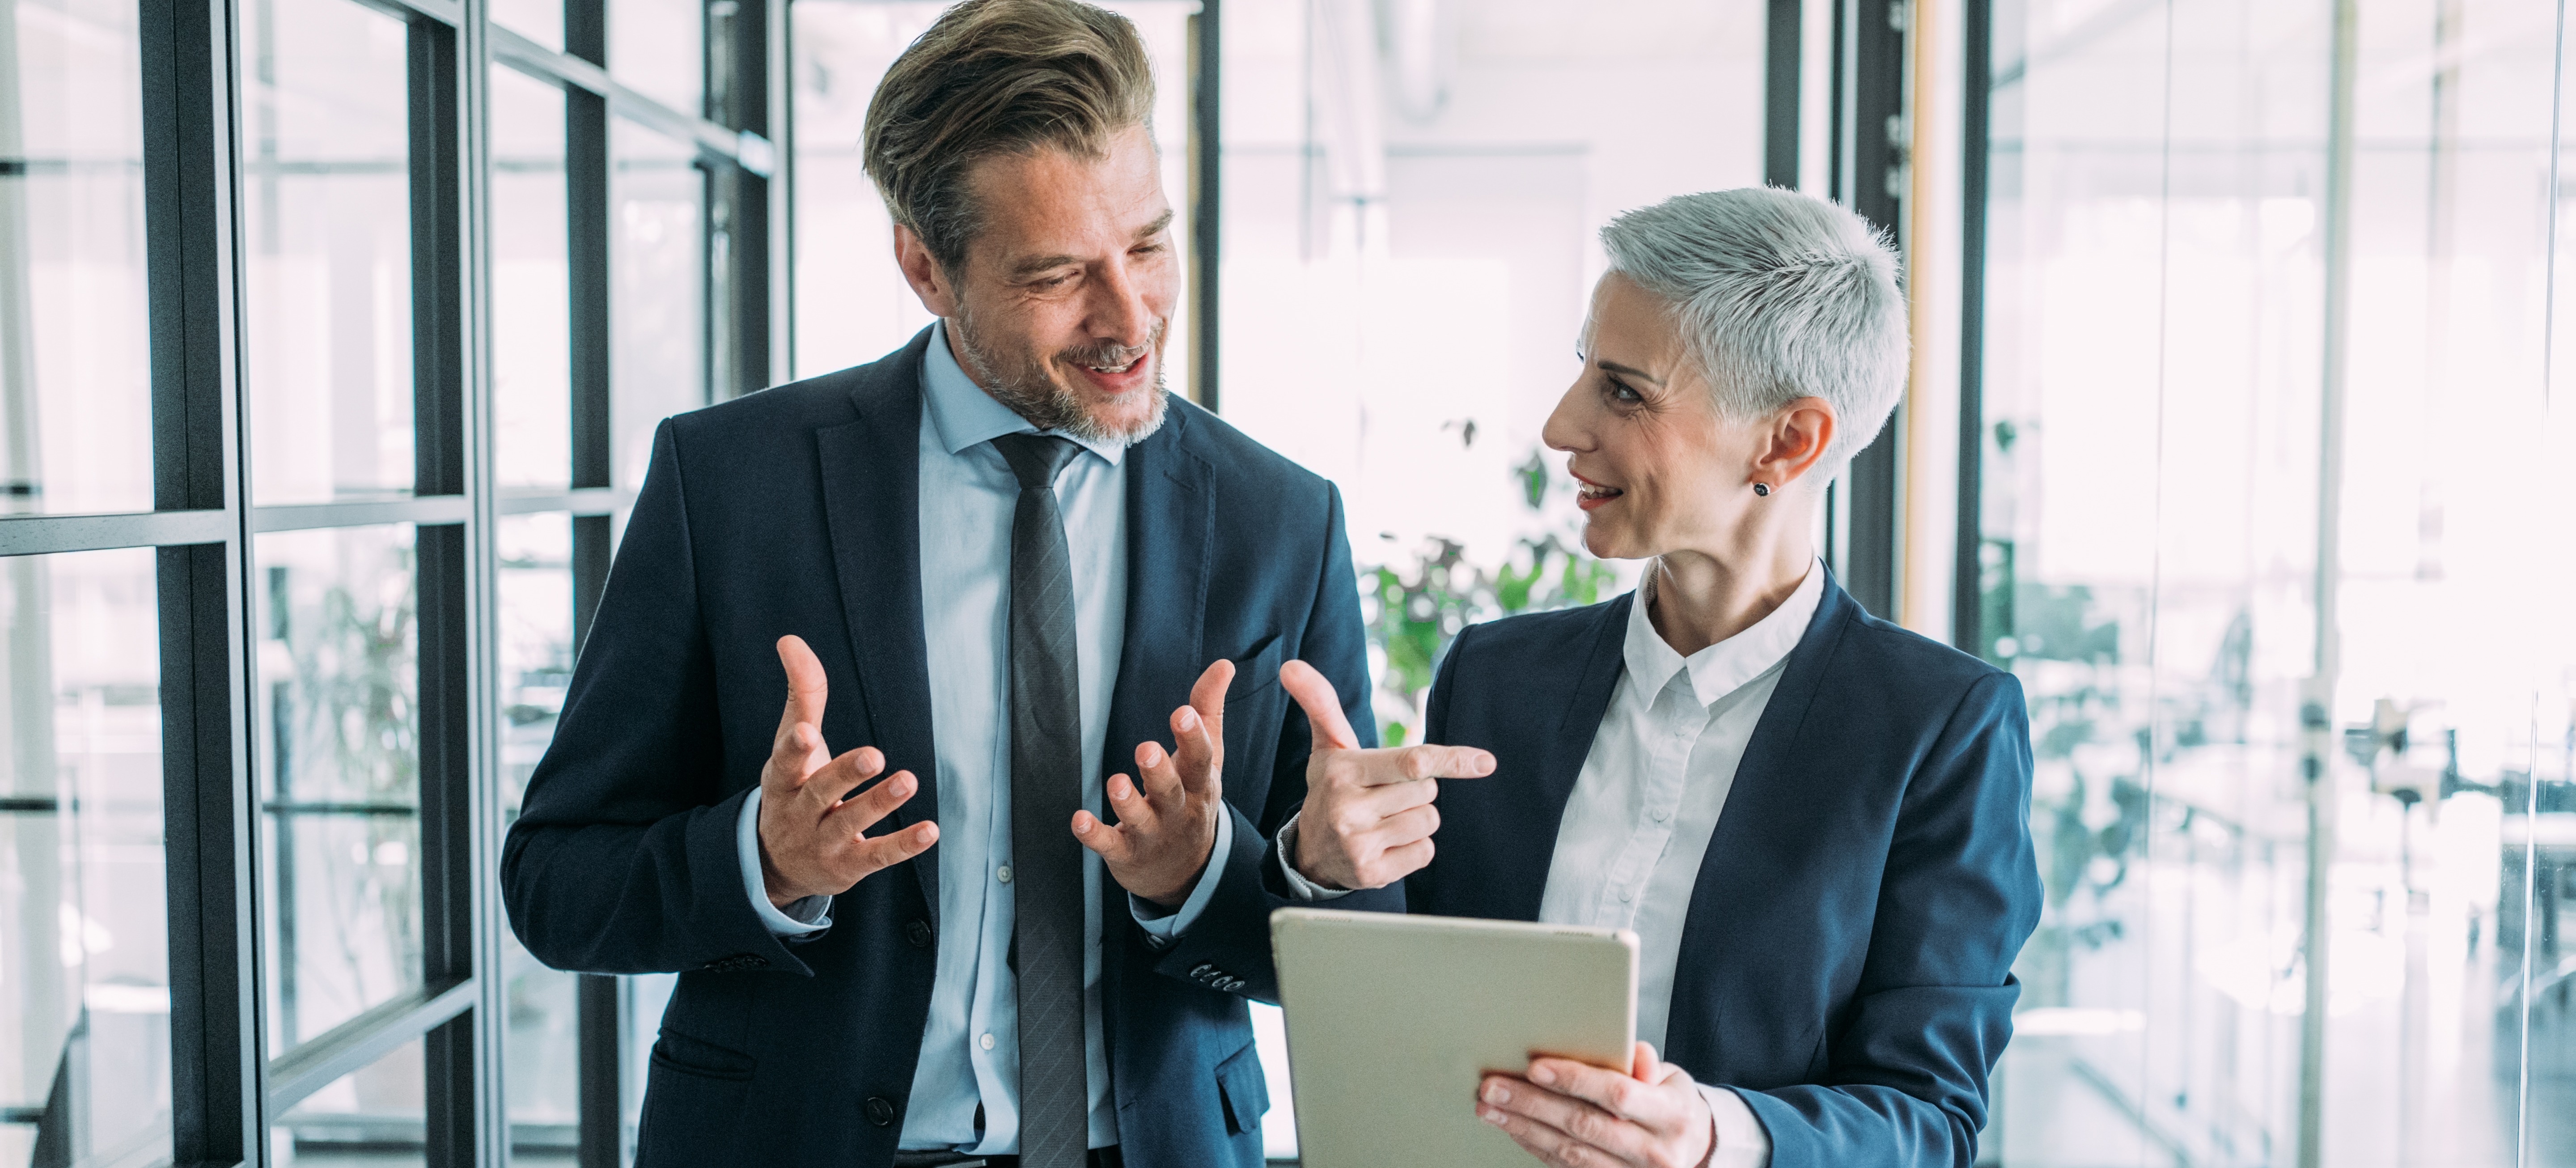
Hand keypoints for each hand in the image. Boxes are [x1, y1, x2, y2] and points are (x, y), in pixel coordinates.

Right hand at [756, 635, 938, 907]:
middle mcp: (801, 811)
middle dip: (846, 773)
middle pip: (822, 791)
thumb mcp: (792, 744)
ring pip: (852, 821)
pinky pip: (878, 855)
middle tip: (875, 754)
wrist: (775, 863)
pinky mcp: (850, 865)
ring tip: (908, 780)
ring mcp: (824, 841)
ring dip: (880, 802)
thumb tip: (790, 640)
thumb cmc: (793, 788)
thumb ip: (802, 694)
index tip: (806, 733)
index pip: (785, 761)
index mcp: (784, 779)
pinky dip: (903, 844)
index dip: (794, 747)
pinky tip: (930, 831)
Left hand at [1075, 659, 1233, 905]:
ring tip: (1117, 781)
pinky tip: (1078, 819)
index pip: (1202, 759)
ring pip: (1140, 818)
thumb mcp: (1206, 758)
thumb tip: (1223, 663)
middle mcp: (1178, 810)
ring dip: (1127, 801)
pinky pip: (1109, 843)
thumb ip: (1208, 710)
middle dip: (1159, 771)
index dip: (1193, 737)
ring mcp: (1152, 834)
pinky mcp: (1125, 852)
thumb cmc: (1191, 799)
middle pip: (1171, 790)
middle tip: (1146, 749)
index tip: (1183, 713)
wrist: (1185, 872)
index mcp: (1200, 784)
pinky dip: (1093, 834)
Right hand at [1280, 660, 1493, 889]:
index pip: (1411, 762)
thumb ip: (1320, 702)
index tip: (1485, 762)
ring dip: (1416, 819)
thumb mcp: (1326, 747)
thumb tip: (1291, 665)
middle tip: (1385, 794)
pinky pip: (1425, 852)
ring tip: (1384, 819)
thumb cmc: (1330, 789)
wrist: (1309, 853)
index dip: (1451, 759)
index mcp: (1343, 771)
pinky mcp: (1372, 874)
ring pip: (1429, 821)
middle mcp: (1348, 808)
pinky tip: (1387, 844)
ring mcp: (1359, 844)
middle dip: (1418, 789)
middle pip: (1428, 791)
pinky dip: (1414, 847)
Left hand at [1476, 1043, 1716, 1167]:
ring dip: (1524, 1127)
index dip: (1575, 1080)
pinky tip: (1512, 1127)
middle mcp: (1654, 1151)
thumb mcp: (1671, 1077)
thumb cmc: (1669, 1102)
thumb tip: (1634, 1051)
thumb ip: (1648, 1064)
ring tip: (1490, 1107)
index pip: (1617, 1094)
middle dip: (1533, 1104)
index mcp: (1672, 1115)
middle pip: (1584, 1125)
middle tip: (1493, 1087)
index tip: (1535, 1067)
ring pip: (1569, 1152)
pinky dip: (1535, 1146)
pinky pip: (1566, 1167)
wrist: (1689, 1147)